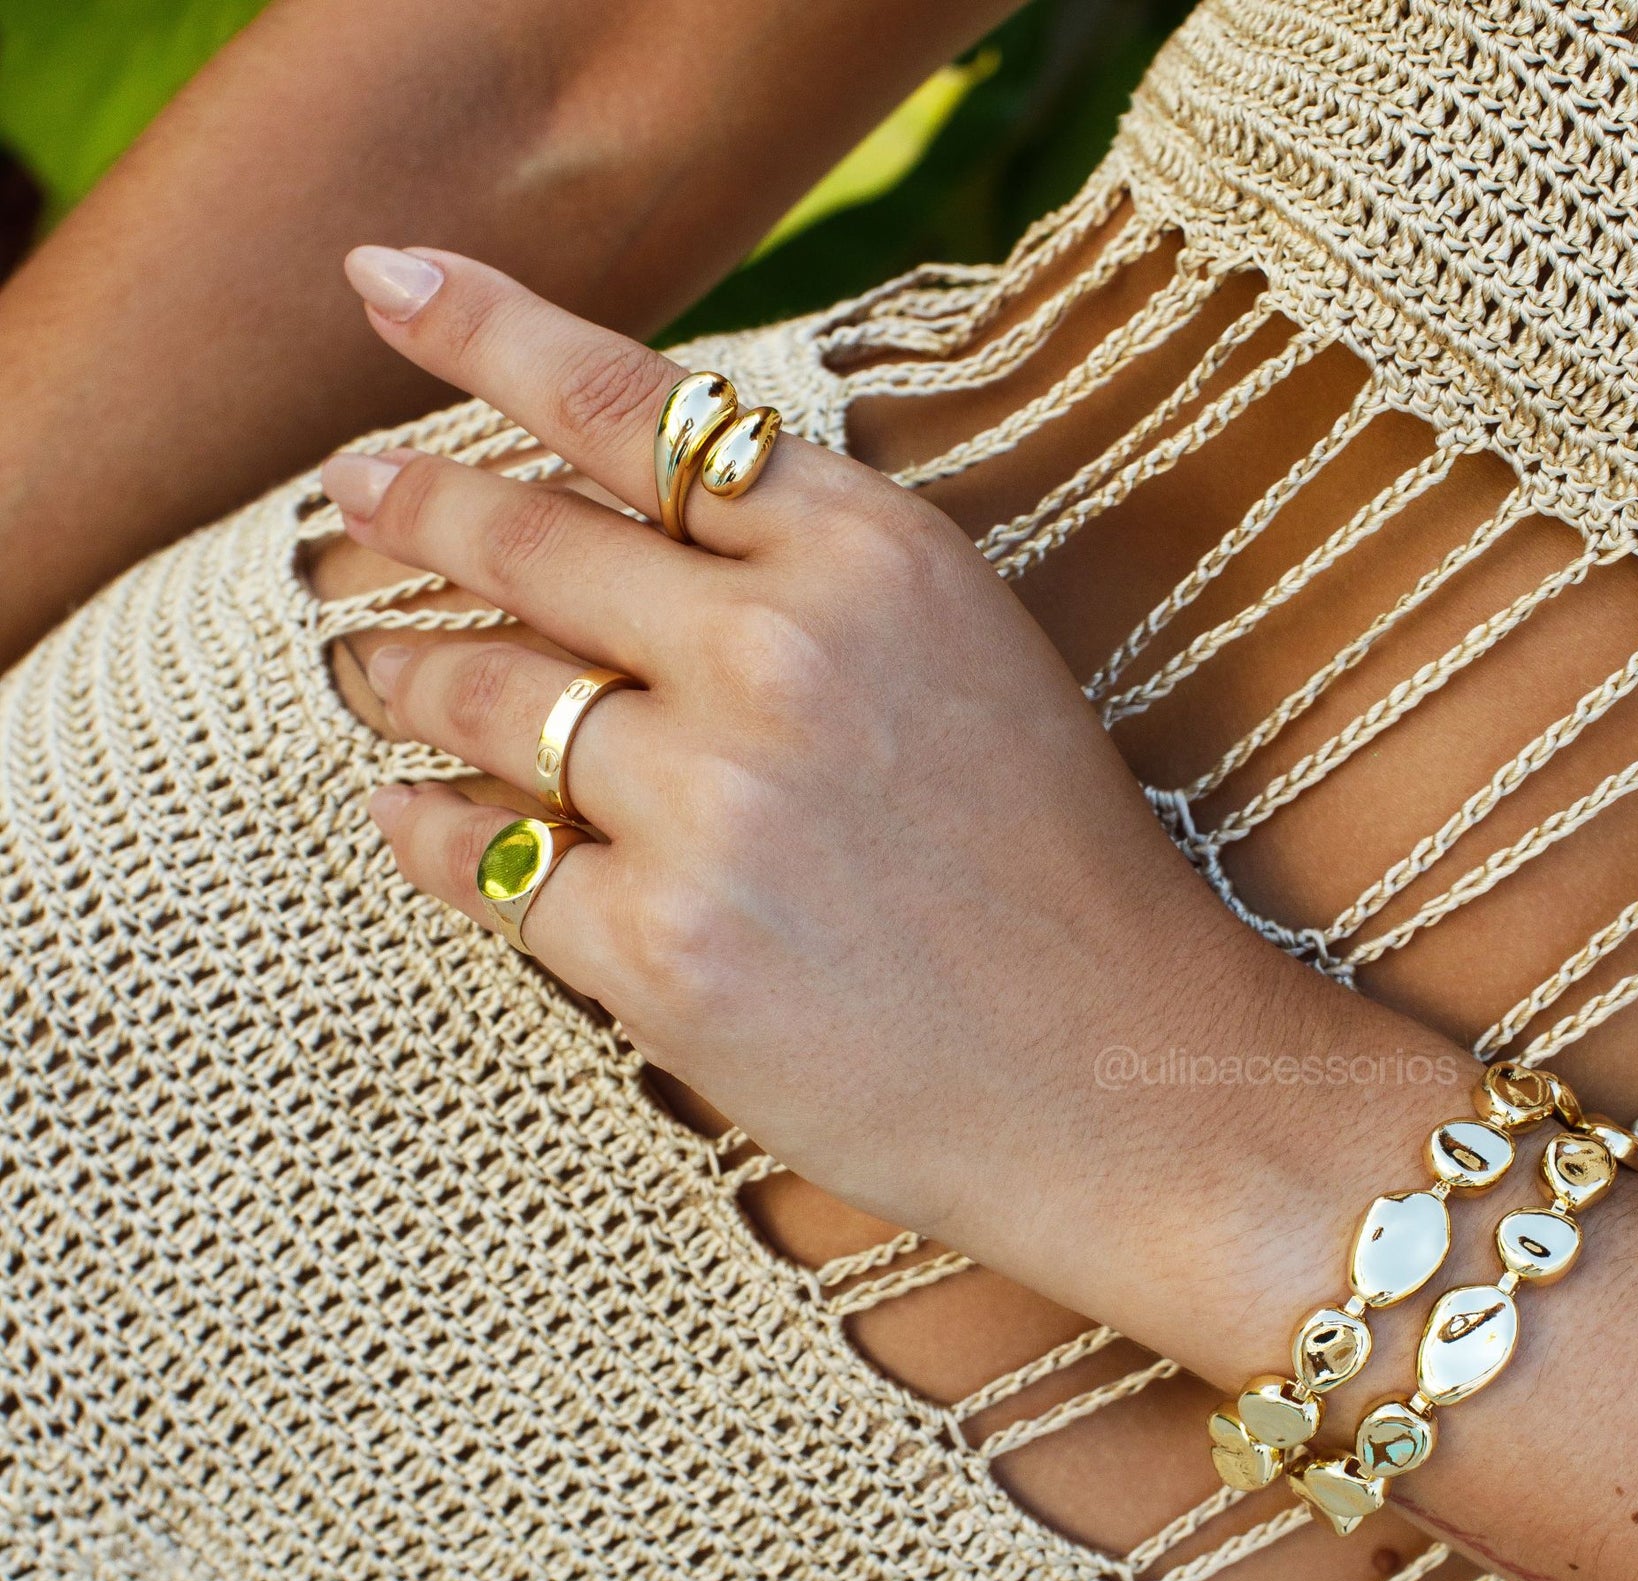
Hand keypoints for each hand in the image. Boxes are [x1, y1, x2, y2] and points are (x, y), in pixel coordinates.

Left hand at [323, 248, 1377, 1366]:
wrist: (1122, 1076)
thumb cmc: (1060, 872)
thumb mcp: (971, 653)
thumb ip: (816, 568)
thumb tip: (627, 525)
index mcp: (872, 555)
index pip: (634, 405)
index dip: (488, 330)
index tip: (383, 279)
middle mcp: (777, 652)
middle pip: (526, 545)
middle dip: (410, 509)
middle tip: (346, 494)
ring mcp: (709, 804)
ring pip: (485, 701)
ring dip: (404, 677)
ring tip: (369, 668)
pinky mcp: (658, 951)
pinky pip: (487, 863)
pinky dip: (430, 833)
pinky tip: (407, 814)